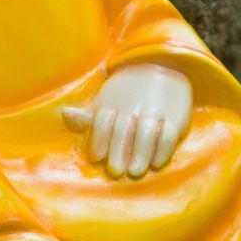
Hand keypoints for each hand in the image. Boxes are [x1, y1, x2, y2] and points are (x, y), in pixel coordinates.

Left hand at [63, 65, 192, 178]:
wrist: (162, 68)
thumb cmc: (127, 93)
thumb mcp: (106, 101)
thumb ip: (89, 116)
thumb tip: (65, 114)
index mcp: (113, 102)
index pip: (103, 120)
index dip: (99, 139)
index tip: (97, 157)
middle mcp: (133, 105)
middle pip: (124, 129)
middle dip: (118, 150)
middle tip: (115, 171)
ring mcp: (154, 110)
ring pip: (146, 133)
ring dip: (140, 153)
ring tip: (134, 171)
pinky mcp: (174, 116)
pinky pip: (168, 134)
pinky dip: (162, 150)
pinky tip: (156, 163)